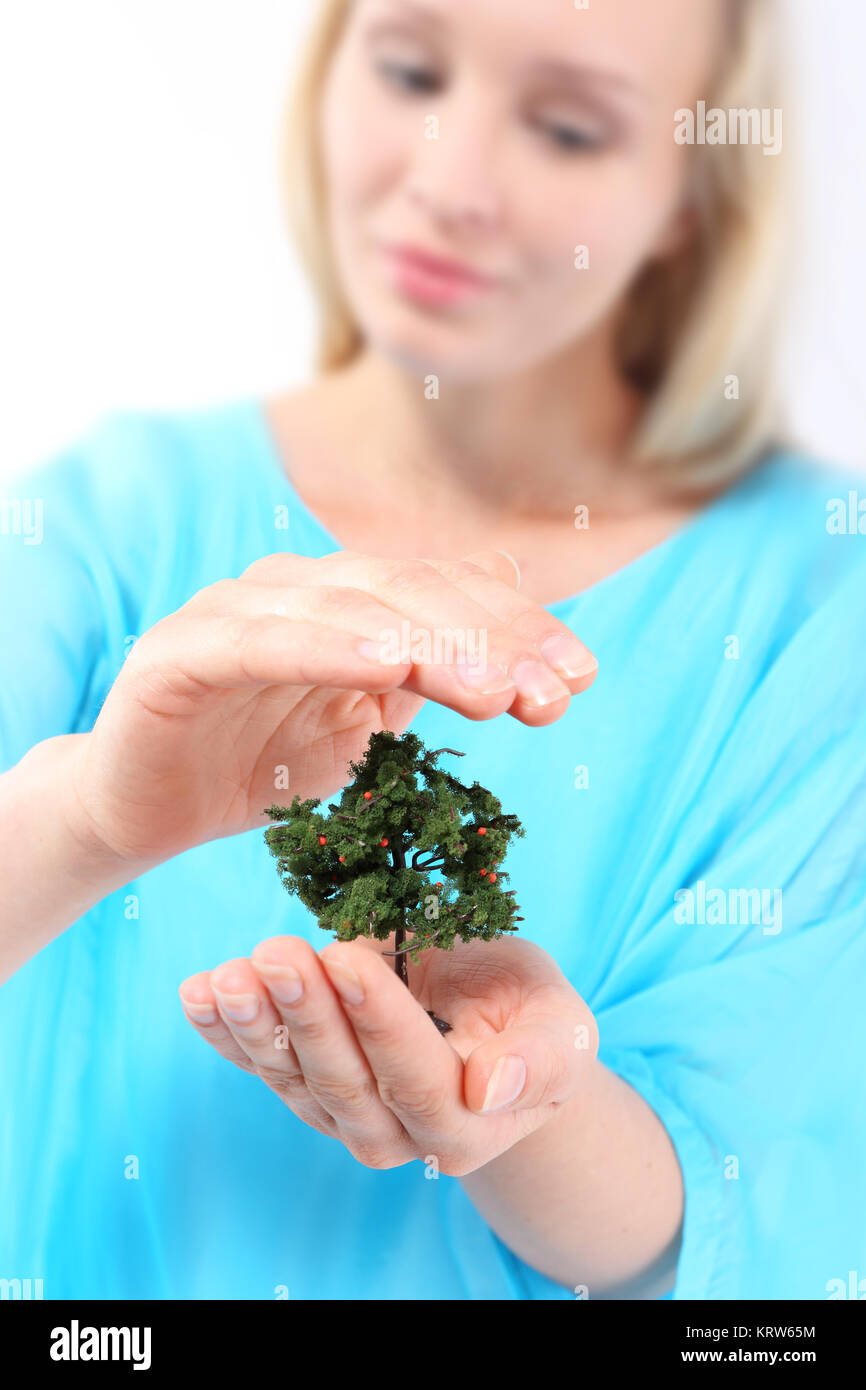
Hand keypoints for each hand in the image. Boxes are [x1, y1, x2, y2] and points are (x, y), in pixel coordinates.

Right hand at [67, 549, 596, 868]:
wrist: (146, 810)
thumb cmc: (260, 767)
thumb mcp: (366, 729)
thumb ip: (428, 679)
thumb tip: (516, 642)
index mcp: (346, 601)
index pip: (445, 593)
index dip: (517, 630)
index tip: (580, 676)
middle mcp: (296, 589)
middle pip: (408, 590)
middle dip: (489, 639)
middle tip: (551, 692)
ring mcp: (235, 610)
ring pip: (348, 607)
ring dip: (428, 642)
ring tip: (492, 686)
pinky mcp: (181, 651)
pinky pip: (264, 640)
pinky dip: (329, 646)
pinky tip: (389, 666)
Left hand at [178, 934, 598, 1175]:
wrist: (494, 1031)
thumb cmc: (530, 1016)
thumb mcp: (561, 1024)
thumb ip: (541, 1058)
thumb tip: (493, 1088)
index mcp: (465, 1124)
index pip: (414, 1076)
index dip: (378, 1020)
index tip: (347, 958)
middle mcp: (397, 1136)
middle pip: (343, 1080)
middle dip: (305, 1015)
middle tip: (274, 953)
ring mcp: (344, 1118)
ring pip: (294, 1077)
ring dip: (255, 1024)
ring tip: (227, 975)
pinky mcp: (306, 1090)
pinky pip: (262, 1065)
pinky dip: (225, 1031)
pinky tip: (198, 996)